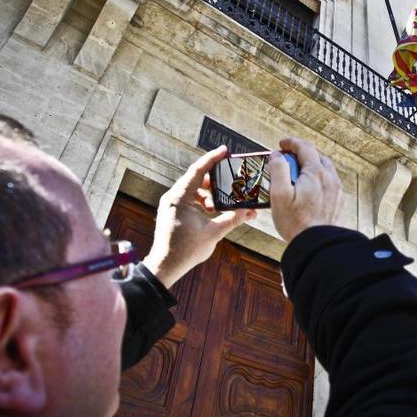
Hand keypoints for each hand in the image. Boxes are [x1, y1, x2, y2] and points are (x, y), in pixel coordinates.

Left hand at [144, 146, 255, 287]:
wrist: (165, 266)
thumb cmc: (185, 250)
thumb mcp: (214, 233)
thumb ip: (232, 219)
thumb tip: (250, 212)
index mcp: (179, 197)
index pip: (197, 171)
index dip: (212, 159)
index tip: (224, 150)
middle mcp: (172, 197)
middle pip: (196, 179)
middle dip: (214, 181)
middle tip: (229, 182)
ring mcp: (170, 204)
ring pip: (193, 190)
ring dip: (208, 194)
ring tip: (219, 206)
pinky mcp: (172, 211)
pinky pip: (189, 199)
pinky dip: (201, 202)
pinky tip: (211, 212)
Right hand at [269, 137, 343, 242]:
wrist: (317, 246)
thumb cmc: (296, 223)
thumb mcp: (279, 195)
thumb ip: (278, 170)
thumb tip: (277, 156)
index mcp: (316, 174)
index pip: (305, 147)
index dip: (291, 142)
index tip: (282, 144)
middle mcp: (330, 179)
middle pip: (316, 157)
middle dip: (301, 155)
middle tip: (286, 162)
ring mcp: (336, 191)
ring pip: (325, 170)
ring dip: (311, 167)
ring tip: (297, 177)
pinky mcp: (338, 202)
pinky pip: (329, 183)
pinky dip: (318, 180)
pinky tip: (308, 191)